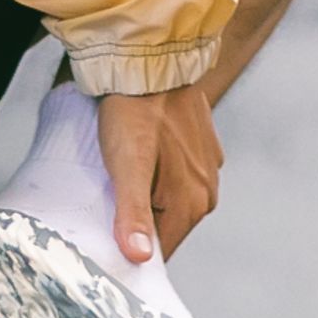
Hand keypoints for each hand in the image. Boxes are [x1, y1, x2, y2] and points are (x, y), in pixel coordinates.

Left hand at [96, 86, 224, 262]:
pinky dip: (159, 175)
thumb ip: (134, 214)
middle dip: (141, 223)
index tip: (110, 242)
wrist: (151, 59)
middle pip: (167, 227)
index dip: (134, 251)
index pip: (162, 252)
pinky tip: (142, 159)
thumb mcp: (127, 167)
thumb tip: (141, 257)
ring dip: (149, 198)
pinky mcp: (203, 148)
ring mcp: (208, 168)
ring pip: (172, 202)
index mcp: (192, 203)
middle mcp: (207, 190)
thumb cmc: (134, 113)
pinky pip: (178, 176)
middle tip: (109, 204)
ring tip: (123, 177)